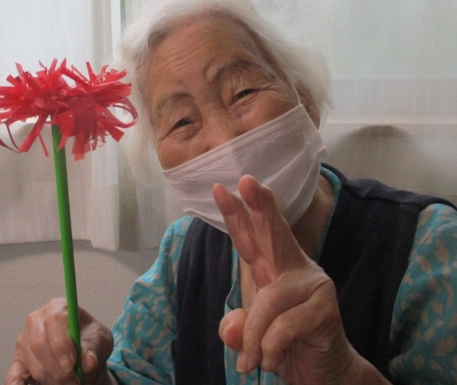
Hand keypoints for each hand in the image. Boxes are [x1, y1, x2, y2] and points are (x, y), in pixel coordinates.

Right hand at [5, 298, 114, 384]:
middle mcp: (36, 320)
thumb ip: (94, 347)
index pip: (54, 320)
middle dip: (59, 368)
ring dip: (53, 379)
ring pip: (34, 364)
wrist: (83, 356)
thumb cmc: (90, 341)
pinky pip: (14, 375)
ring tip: (71, 382)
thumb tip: (88, 361)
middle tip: (75, 380)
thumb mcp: (100, 339)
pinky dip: (16, 384)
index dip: (61, 343)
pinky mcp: (18, 361)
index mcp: (57, 307)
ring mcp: (24, 340)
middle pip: (40, 344)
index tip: (72, 363)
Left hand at [213, 175, 387, 384]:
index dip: (236, 214)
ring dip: (253, 338)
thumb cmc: (288, 347)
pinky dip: (270, 350)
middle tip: (246, 180)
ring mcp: (314, 287)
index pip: (252, 239)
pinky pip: (284, 327)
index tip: (219, 188)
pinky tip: (273, 363)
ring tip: (248, 364)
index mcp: (274, 270)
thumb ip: (239, 328)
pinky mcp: (326, 311)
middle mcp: (295, 271)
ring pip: (268, 301)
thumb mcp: (253, 338)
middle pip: (275, 233)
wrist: (327, 375)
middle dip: (260, 206)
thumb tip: (232, 329)